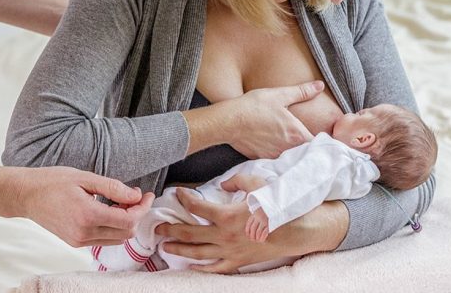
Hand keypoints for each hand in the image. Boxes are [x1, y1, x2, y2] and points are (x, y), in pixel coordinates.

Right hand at [14, 166, 153, 246]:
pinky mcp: (75, 242)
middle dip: (136, 214)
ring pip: (117, 239)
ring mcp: (79, 240)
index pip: (128, 219)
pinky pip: (103, 239)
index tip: (146, 194)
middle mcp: (84, 233)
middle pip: (126, 232)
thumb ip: (113, 188)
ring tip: (120, 202)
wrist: (27, 195)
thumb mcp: (85, 177)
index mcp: (88, 215)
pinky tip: (108, 210)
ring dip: (125, 222)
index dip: (142, 207)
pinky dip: (112, 227)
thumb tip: (136, 196)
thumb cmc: (52, 181)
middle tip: (134, 196)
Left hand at [154, 182, 322, 273]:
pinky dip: (201, 268)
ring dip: (179, 249)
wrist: (294, 232)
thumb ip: (236, 181)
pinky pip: (215, 268)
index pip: (195, 206)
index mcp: (226, 215)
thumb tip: (223, 182)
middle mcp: (223, 235)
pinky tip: (190, 266)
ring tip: (165, 247)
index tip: (177, 194)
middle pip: (189, 233)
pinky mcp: (237, 261)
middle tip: (157, 227)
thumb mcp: (256, 186)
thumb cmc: (275, 208)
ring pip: (197, 252)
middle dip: (170, 229)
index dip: (183, 198)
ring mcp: (229, 250)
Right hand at [216, 81, 321, 158]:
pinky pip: (276, 161)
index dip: (323, 143)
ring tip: (292, 145)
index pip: (319, 145)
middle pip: (306, 154)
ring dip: (294, 154)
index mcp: (297, 134)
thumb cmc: (253, 106)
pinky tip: (273, 147)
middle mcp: (288, 149)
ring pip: (291, 159)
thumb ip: (302, 92)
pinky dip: (278, 156)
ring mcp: (275, 156)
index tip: (323, 139)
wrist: (228, 121)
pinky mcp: (262, 159)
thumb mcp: (279, 95)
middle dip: (309, 149)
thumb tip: (319, 85)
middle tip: (311, 143)